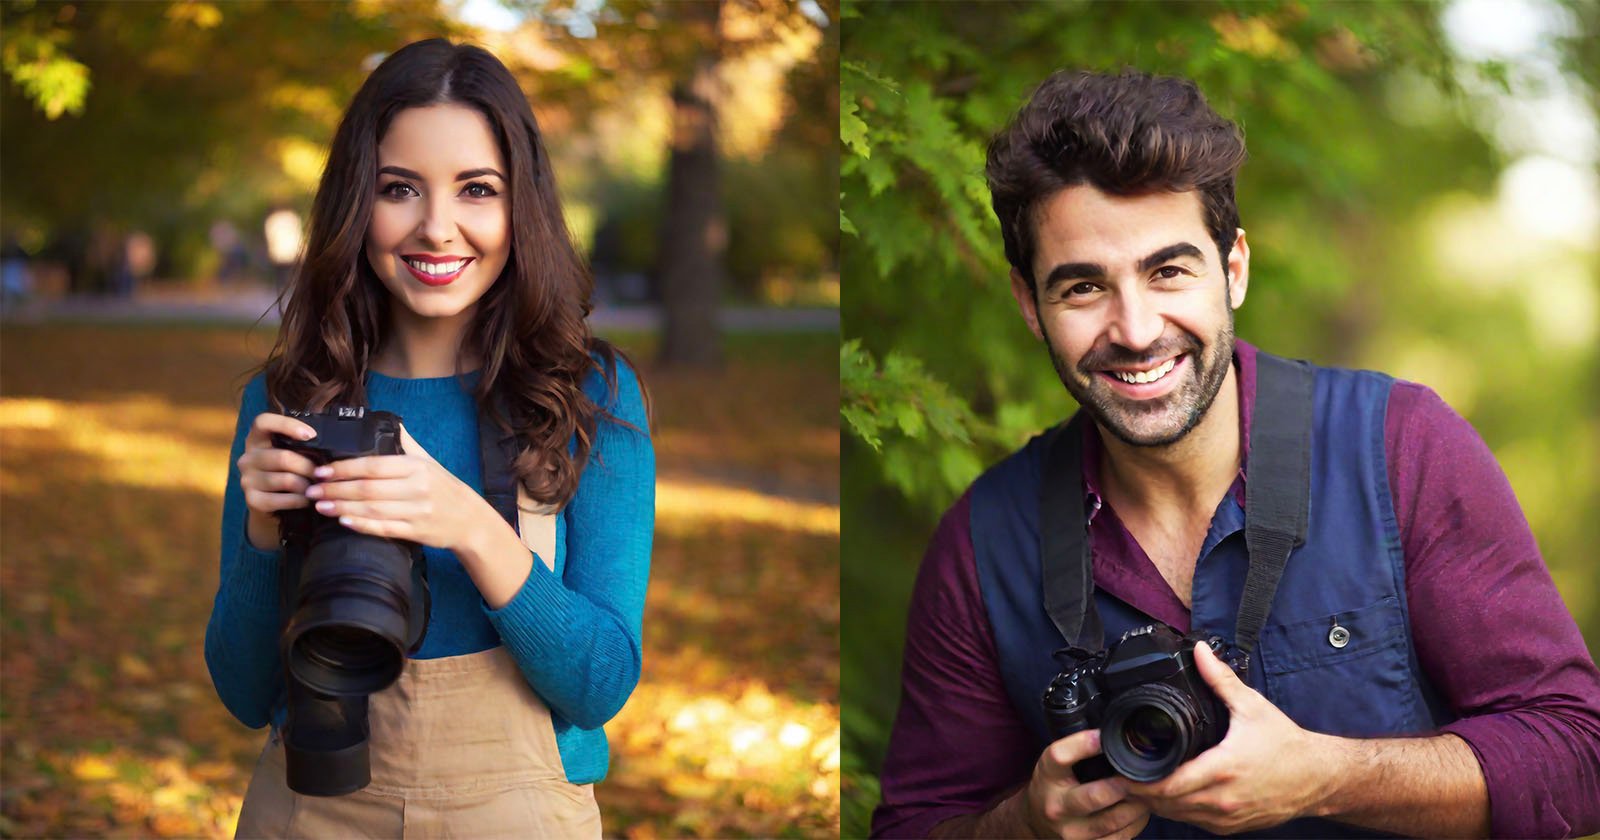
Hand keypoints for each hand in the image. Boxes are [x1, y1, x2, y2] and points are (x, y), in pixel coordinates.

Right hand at [237, 412, 318, 548]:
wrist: (274, 508)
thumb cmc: (290, 473)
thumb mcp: (293, 454)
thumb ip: (303, 446)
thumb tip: (330, 443)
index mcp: (257, 439)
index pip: (263, 422)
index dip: (287, 425)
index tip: (311, 435)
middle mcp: (247, 457)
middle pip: (283, 457)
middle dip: (309, 467)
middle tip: (323, 474)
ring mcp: (247, 479)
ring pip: (286, 480)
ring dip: (307, 486)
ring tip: (317, 488)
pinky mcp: (252, 500)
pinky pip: (284, 500)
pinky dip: (301, 500)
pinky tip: (307, 500)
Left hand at [303, 424, 489, 551]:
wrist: (469, 519)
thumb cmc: (444, 488)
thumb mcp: (428, 461)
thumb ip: (406, 443)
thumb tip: (387, 422)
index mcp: (416, 467)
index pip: (373, 466)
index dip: (344, 469)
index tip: (321, 471)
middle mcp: (417, 488)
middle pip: (368, 489)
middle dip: (336, 489)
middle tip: (312, 490)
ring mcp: (417, 512)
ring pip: (372, 509)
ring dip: (342, 508)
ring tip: (320, 506)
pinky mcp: (416, 532)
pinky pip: (384, 529)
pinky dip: (362, 526)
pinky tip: (344, 521)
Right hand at [1025, 729, 1150, 839]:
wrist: (1035, 824)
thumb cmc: (1052, 787)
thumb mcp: (1054, 766)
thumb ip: (1077, 752)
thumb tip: (1112, 735)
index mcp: (1047, 777)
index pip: (1060, 756)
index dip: (1083, 744)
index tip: (1103, 737)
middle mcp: (1057, 806)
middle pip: (1093, 796)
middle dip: (1121, 786)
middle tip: (1138, 776)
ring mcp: (1072, 832)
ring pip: (1113, 820)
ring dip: (1136, 805)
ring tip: (1146, 792)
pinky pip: (1120, 837)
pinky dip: (1135, 823)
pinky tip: (1139, 811)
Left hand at [1123, 643, 1331, 833]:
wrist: (1318, 778)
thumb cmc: (1286, 744)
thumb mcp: (1252, 706)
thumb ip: (1220, 679)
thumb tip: (1199, 652)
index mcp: (1222, 769)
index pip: (1167, 784)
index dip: (1138, 779)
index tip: (1120, 767)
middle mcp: (1222, 798)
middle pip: (1165, 804)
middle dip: (1138, 791)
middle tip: (1118, 774)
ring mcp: (1227, 817)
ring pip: (1177, 817)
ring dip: (1154, 804)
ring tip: (1135, 784)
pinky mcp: (1232, 826)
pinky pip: (1194, 822)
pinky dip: (1176, 811)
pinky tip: (1167, 796)